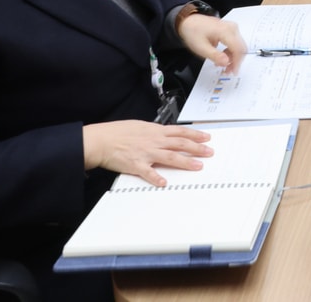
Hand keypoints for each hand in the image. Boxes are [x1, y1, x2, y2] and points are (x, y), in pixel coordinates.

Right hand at [82, 120, 212, 186]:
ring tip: (198, 166)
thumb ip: (154, 131)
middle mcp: (154, 141)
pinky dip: (157, 178)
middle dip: (197, 148)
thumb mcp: (139, 126)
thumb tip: (164, 133)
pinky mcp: (136, 165)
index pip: (180, 132)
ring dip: (186, 162)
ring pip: (171, 157)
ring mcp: (146, 153)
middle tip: (209, 152)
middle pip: (180, 144)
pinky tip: (165, 183)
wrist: (101, 140)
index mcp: (155, 131)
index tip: (206, 138)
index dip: (195, 135)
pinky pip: (149, 173)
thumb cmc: (117, 132)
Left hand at [177, 14, 246, 73]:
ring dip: (233, 57)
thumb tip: (226, 62)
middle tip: (227, 70)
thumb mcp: (201, 47)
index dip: (237, 63)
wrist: (188, 21)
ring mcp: (231, 27)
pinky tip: (223, 56)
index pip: (238, 49)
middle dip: (236, 61)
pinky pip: (235, 42)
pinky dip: (231, 51)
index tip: (233, 72)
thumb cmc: (193, 32)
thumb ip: (215, 56)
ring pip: (239, 46)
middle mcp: (232, 28)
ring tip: (223, 63)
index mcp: (225, 31)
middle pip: (241, 48)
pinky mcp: (230, 29)